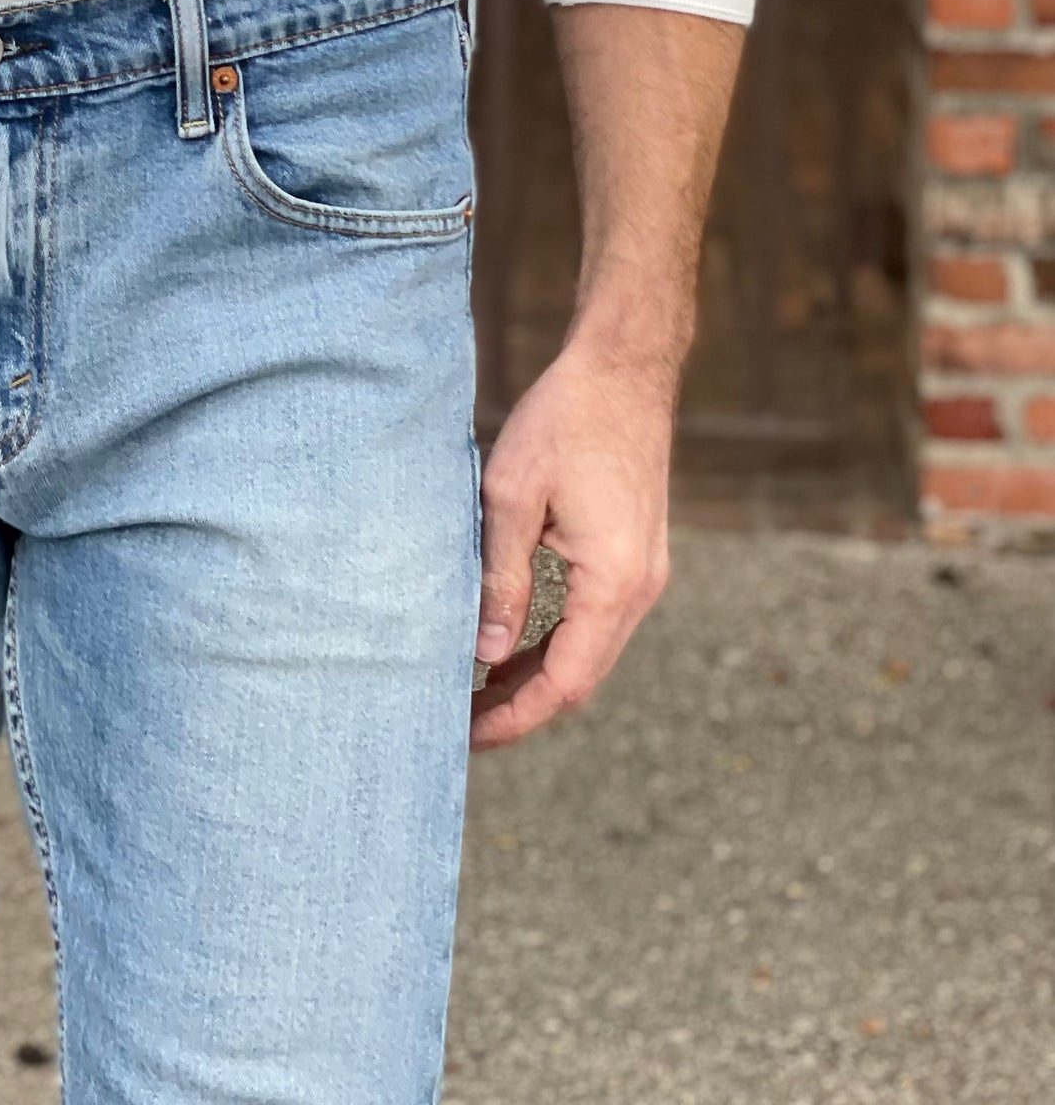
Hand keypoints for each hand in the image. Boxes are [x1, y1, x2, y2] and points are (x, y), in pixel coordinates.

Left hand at [469, 331, 672, 750]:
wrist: (623, 368)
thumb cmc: (565, 419)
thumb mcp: (513, 496)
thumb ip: (501, 577)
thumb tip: (486, 652)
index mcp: (613, 581)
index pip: (565, 681)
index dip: (516, 716)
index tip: (467, 736)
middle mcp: (640, 587)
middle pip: (582, 678)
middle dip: (523, 708)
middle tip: (461, 725)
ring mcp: (643, 573)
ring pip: (589, 652)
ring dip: (538, 678)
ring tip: (477, 693)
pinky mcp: (636, 556)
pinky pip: (595, 621)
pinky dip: (555, 644)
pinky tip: (512, 646)